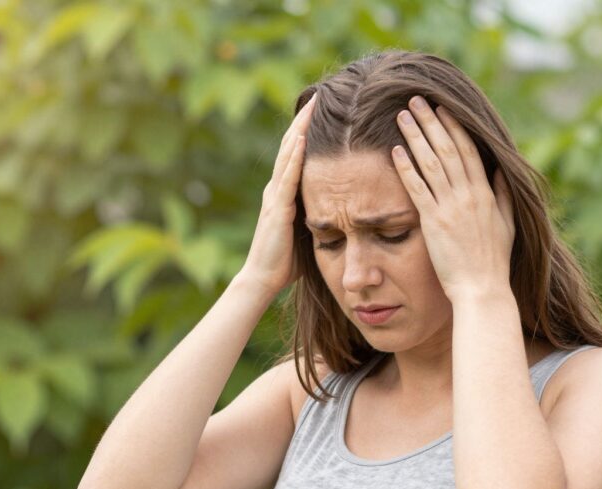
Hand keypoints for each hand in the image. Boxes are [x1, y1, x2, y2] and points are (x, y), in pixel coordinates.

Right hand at [239, 94, 316, 296]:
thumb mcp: (307, 232)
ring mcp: (274, 196)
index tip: (322, 112)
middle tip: (318, 95)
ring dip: (300, 130)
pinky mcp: (277, 208)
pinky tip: (303, 139)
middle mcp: (276, 189)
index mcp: (284, 193)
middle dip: (304, 121)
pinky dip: (295, 157)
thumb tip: (339, 210)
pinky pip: (287, 177)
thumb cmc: (284, 262)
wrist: (262, 280)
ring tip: (312, 106)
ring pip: (288, 155)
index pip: (297, 155)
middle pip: (291, 146)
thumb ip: (317, 216)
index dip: (308, 132)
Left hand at [390, 96, 514, 303]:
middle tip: (416, 100)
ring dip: (416, 136)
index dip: (454, 127)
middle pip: (447, 149)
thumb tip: (498, 174)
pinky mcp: (434, 223)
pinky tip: (396, 151)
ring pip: (431, 163)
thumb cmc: (493, 262)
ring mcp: (450, 207)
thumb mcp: (506, 225)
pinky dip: (407, 168)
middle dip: (431, 122)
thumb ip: (502, 196)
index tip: (442, 108)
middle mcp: (468, 195)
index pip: (468, 150)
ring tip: (402, 116)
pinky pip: (418, 189)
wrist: (482, 288)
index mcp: (485, 193)